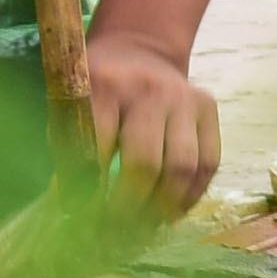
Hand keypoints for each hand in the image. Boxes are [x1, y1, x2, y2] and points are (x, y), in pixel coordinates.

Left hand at [76, 30, 219, 209]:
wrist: (138, 49)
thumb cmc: (95, 89)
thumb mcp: (70, 107)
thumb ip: (69, 150)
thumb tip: (68, 205)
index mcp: (103, 86)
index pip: (97, 148)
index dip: (90, 190)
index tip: (81, 214)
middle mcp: (147, 89)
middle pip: (145, 164)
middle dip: (128, 207)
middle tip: (114, 228)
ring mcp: (183, 98)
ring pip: (183, 169)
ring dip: (163, 209)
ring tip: (144, 226)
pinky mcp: (207, 107)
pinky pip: (208, 164)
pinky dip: (190, 196)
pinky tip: (170, 211)